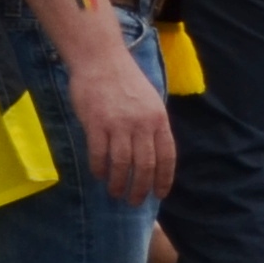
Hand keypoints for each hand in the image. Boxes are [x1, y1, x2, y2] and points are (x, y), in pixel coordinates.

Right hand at [68, 51, 173, 206]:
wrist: (102, 61)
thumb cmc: (127, 81)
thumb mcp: (151, 102)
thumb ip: (152, 127)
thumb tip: (153, 155)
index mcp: (159, 119)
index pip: (167, 156)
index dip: (164, 178)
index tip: (160, 194)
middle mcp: (142, 124)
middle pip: (145, 165)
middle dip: (141, 188)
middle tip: (135, 201)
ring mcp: (119, 124)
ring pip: (122, 164)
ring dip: (119, 183)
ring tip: (116, 193)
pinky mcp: (96, 124)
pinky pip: (99, 154)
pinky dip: (99, 168)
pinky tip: (99, 175)